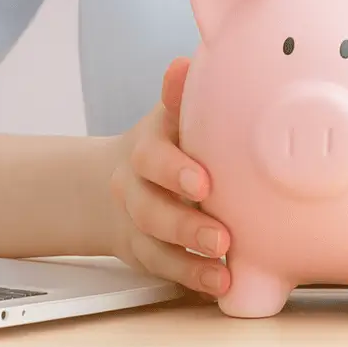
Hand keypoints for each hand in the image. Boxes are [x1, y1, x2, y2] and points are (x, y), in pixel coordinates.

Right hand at [103, 57, 230, 298]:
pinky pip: (163, 268)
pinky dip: (191, 277)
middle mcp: (134, 187)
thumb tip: (183, 62)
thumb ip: (179, 94)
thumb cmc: (168, 142)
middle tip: (222, 237)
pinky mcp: (145, 252)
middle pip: (149, 208)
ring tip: (224, 266)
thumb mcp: (172, 115)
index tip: (203, 181)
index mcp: (146, 148)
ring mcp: (137, 222)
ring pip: (154, 243)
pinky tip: (220, 284)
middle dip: (185, 224)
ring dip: (190, 257)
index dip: (172, 170)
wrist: (123, 179)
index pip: (150, 156)